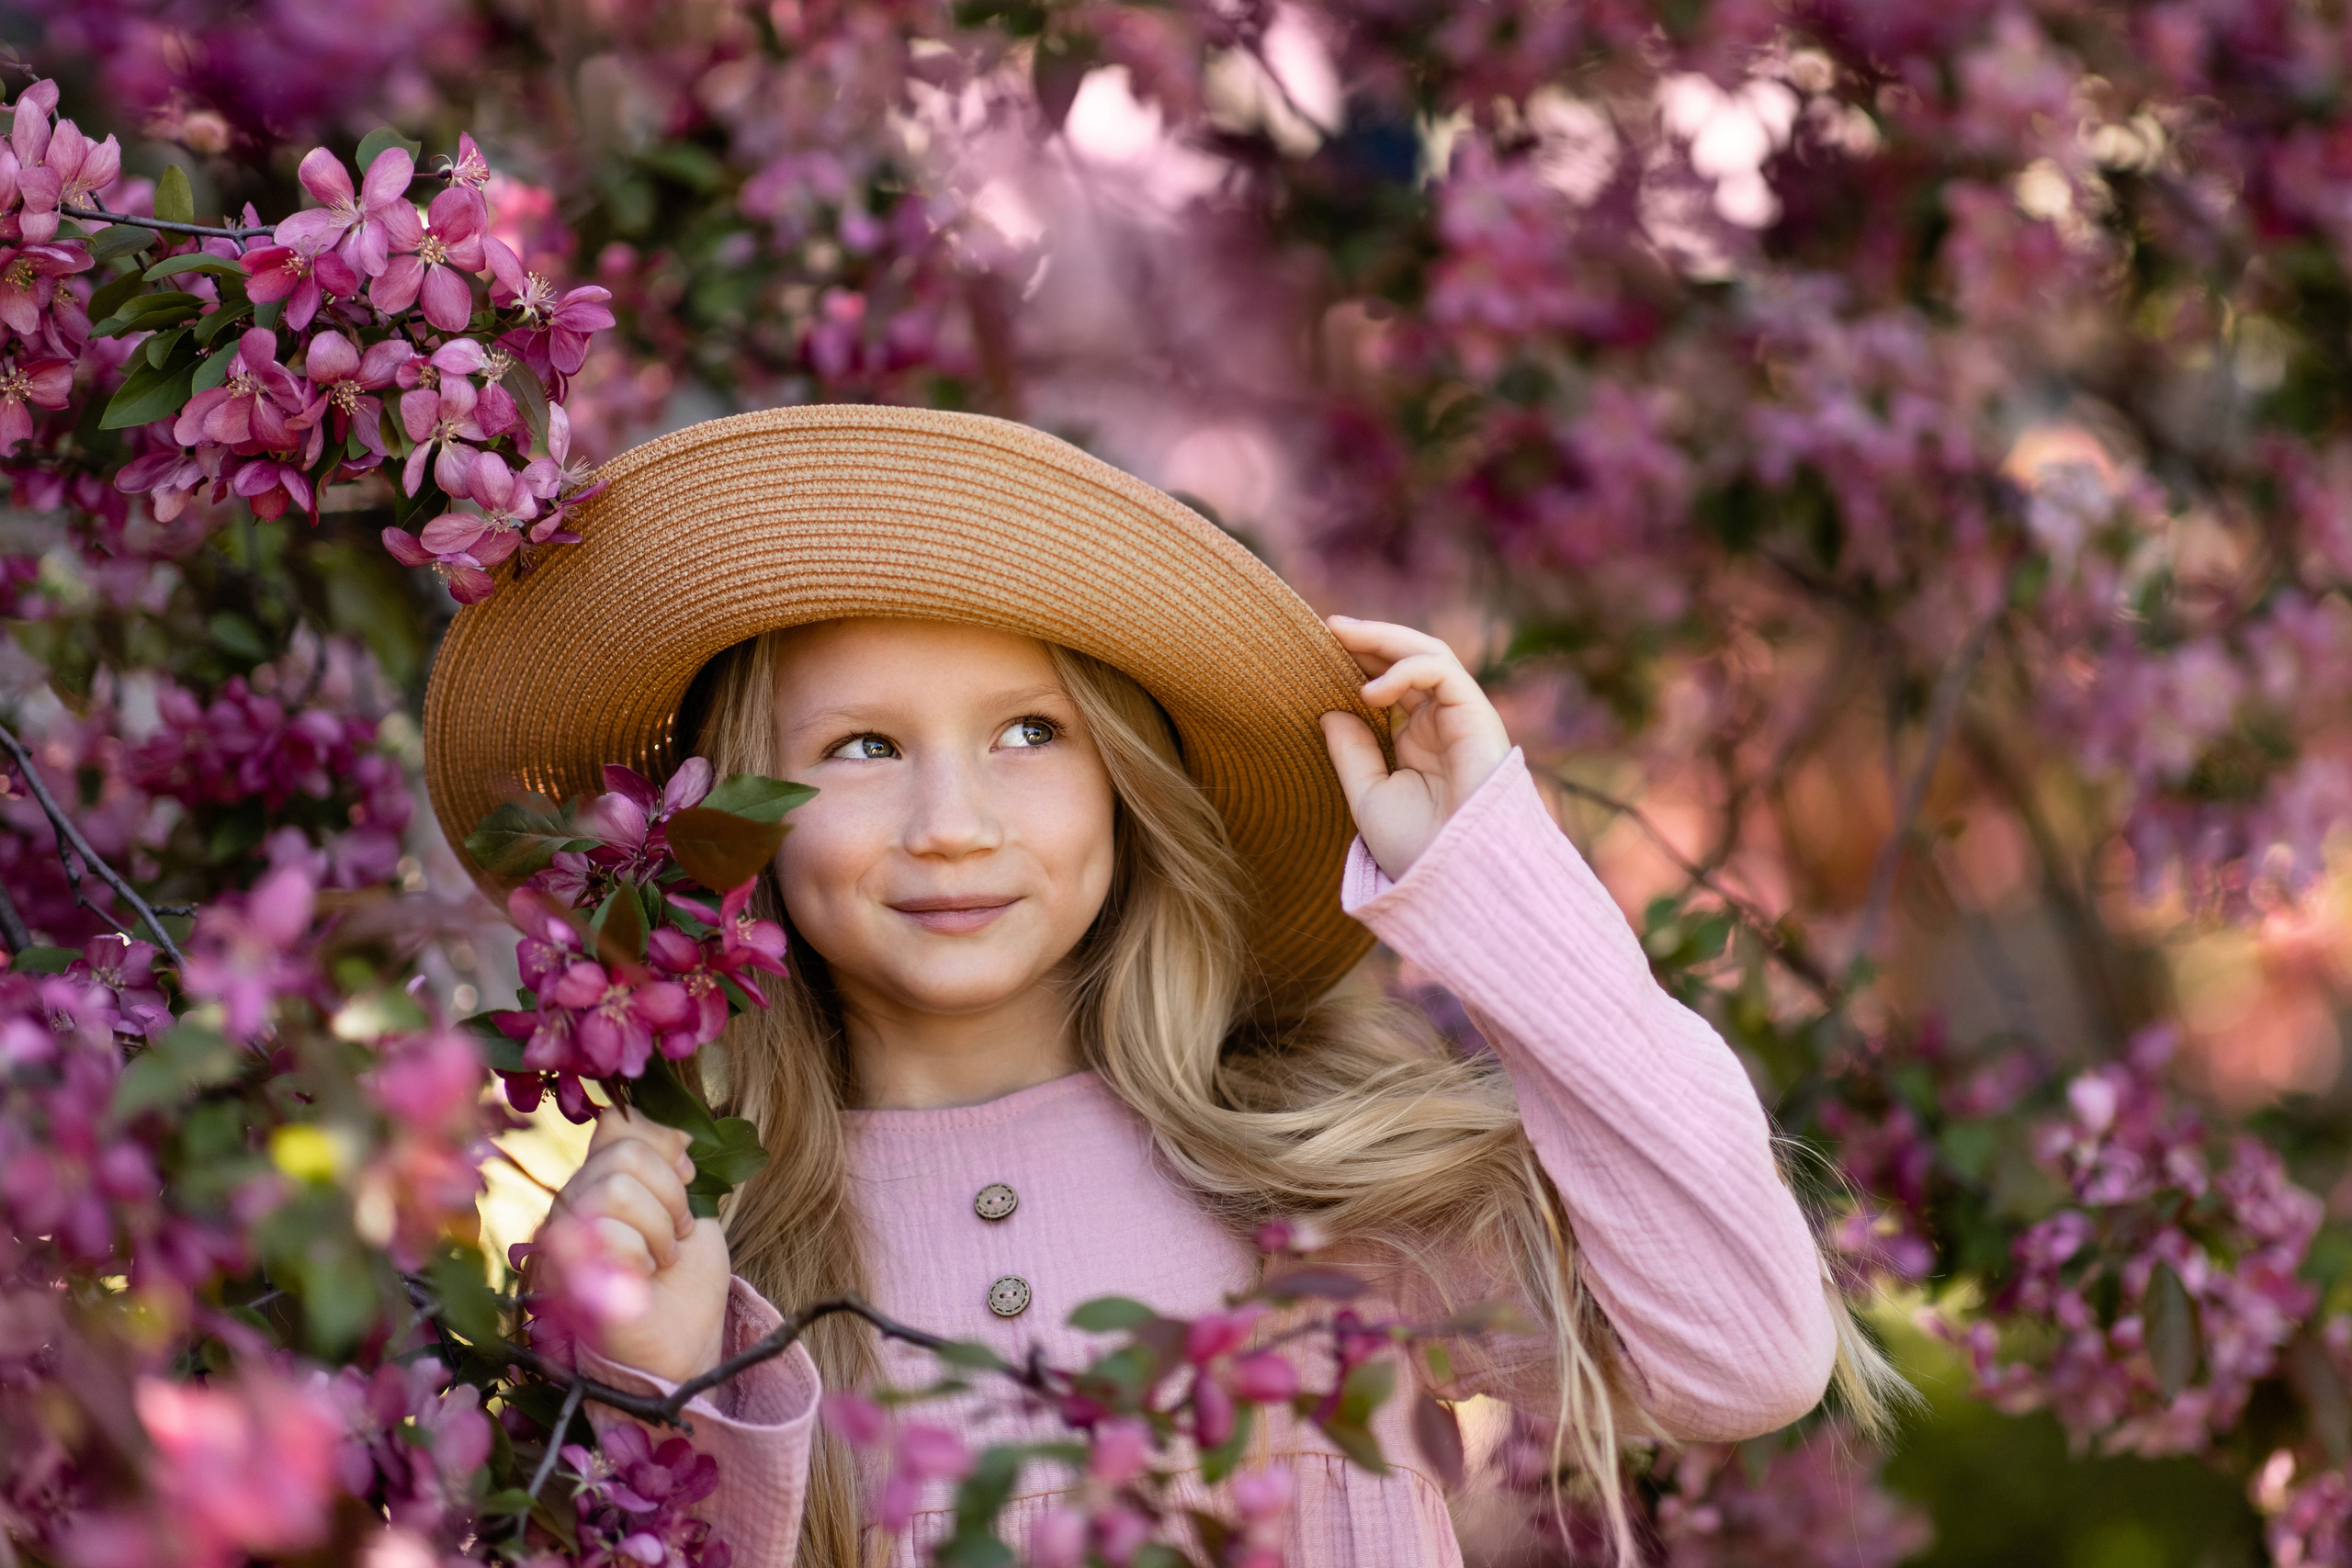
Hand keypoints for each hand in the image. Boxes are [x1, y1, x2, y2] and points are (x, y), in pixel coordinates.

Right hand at [542, 1106, 732, 1384]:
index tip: (687, 1177)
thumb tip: (660, 1120)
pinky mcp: (563, 1273)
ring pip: (615, 1189)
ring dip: (660, 1226)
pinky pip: (608, 1234)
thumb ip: (665, 1162)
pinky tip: (644, 1278)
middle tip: (679, 1233)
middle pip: (622, 1154)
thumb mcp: (687, 1206)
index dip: (663, 1143)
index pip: (617, 1124)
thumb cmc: (684, 1281)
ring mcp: (562, 1237)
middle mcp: (572, 1202)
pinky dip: (644, 1256)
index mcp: (599, 1180)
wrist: (684, 1345)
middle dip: (671, 1194)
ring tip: (663, 1256)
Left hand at [1319, 616, 1510, 880]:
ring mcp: (1460, 718)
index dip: (1359, 662)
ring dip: (1386, 640)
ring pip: (1429, 655)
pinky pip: (1444, 671)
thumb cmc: (1415, 848)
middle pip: (1408, 662)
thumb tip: (1329, 711)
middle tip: (1331, 626)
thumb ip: (1351, 752)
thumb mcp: (1368, 796)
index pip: (1389, 685)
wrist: (1456, 876)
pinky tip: (1372, 690)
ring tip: (1344, 635)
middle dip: (1370, 640)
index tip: (1319, 647)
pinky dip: (1406, 669)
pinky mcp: (1477, 715)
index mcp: (1416, 743)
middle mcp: (1440, 725)